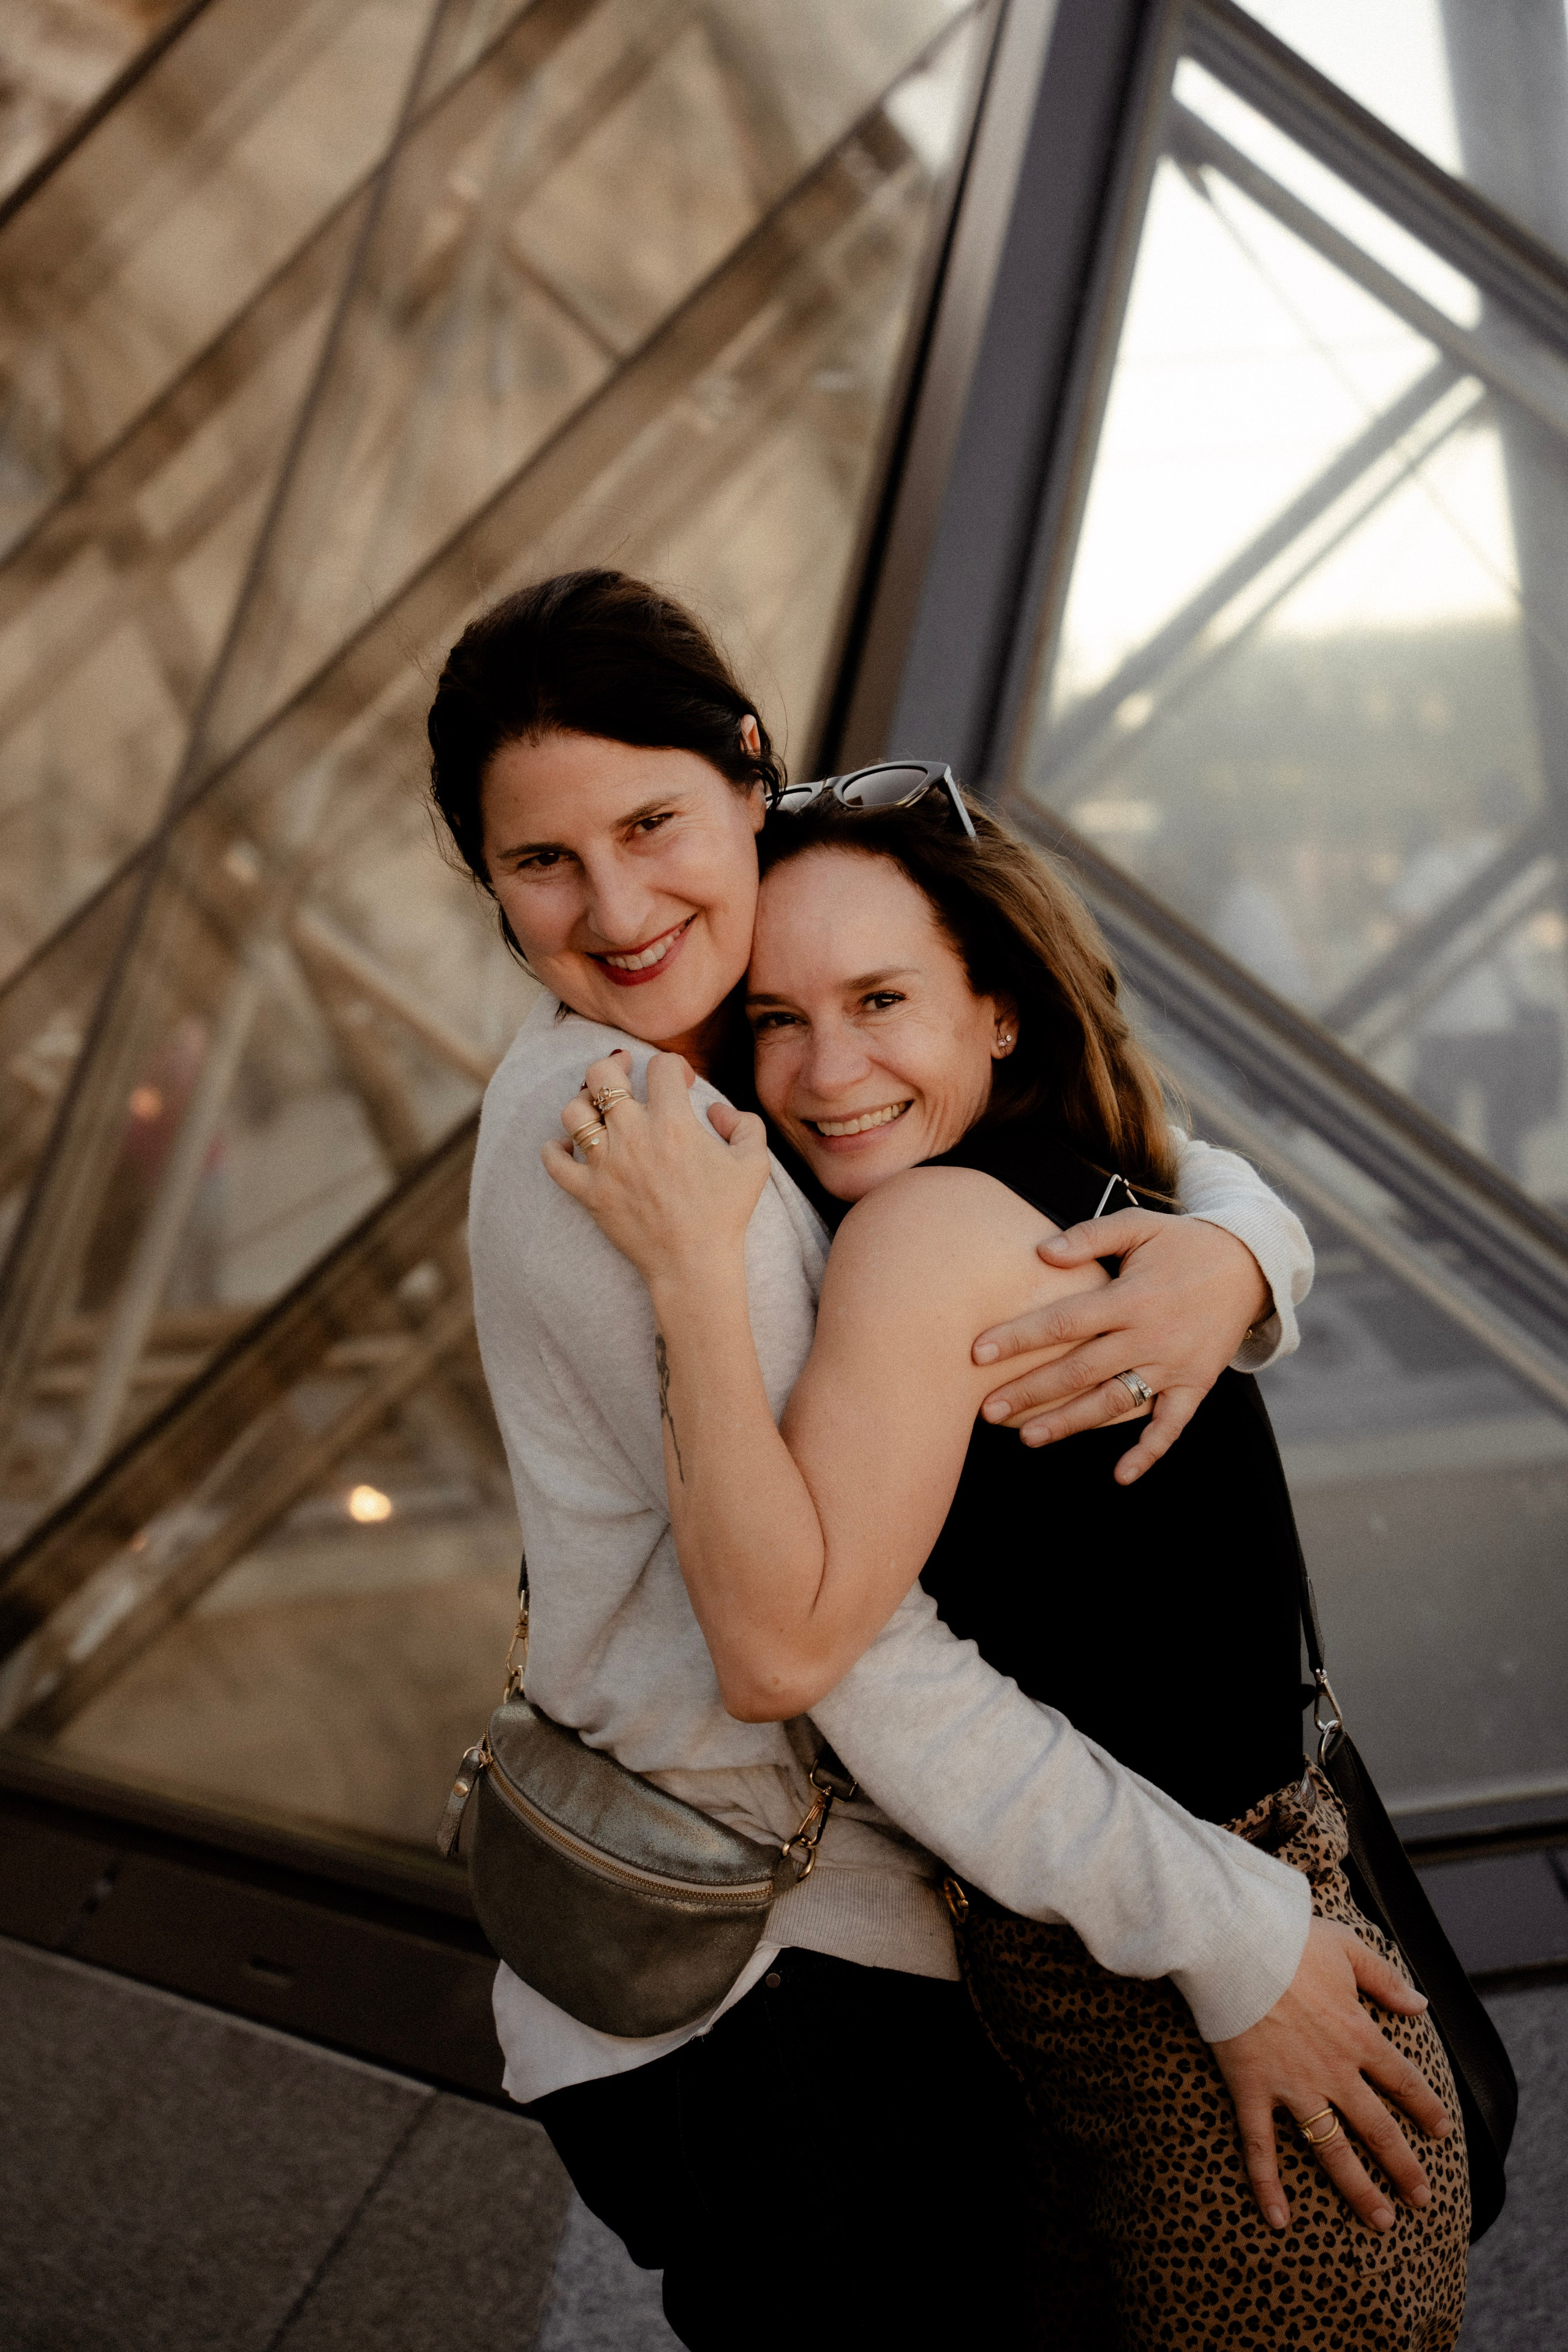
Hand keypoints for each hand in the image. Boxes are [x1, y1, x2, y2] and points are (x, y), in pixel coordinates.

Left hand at [543, 1050, 769, 1278]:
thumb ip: (745, 1124)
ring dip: (583, 1104)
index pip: (660, 1066)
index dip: (673, 1066)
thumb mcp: (755, 1163)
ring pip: (573, 1112)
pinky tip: (568, 1147)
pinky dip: (554, 1150)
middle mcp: (633, 1135)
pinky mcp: (588, 1192)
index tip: (682, 1083)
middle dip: (613, 1066)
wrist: (693, 1264)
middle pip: (602, 1075)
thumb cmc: (725, 1214)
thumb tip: (715, 1110)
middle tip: (624, 1074)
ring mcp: (606, 1163)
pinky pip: (554, 1162)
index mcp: (673, 1122)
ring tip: (597, 1111)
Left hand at [973, 1210, 1269, 1484]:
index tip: (977, 1354)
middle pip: (1080, 1370)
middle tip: (986, 1410)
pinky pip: (1171, 1425)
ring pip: (1115, 1402)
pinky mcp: (1195, 1384)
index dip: (1020, 1338)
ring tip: (1027, 1438)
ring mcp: (1173, 1365)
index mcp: (1131, 1297)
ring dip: (1071, 1423)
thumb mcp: (1139, 1226)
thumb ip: (1089, 1237)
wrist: (1251, 1265)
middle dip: (1031, 1391)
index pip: (1064, 1321)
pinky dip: (1149, 1452)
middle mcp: (1150, 1336)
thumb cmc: (1182, 1242)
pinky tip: (1120, 1476)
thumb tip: (1042, 1252)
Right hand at [1210, 1917, 1451, 2232]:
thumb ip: (1386, 1979)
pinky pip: (1260, 2147)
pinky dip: (1267, 2185)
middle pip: (1377, 2128)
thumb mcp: (1347, 1948)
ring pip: (1332, 2149)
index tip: (1442, 2131)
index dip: (1426, 2107)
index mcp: (1359, 2035)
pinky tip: (1278, 2220)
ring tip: (1380, 2222)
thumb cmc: (1289, 1938)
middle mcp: (1333, 2070)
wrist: (1233, 1941)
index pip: (1403, 2081)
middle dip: (1404, 2167)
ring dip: (1358, 2189)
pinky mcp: (1252, 2090)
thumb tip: (1421, 2005)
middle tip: (1422, 2199)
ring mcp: (1292, 2086)